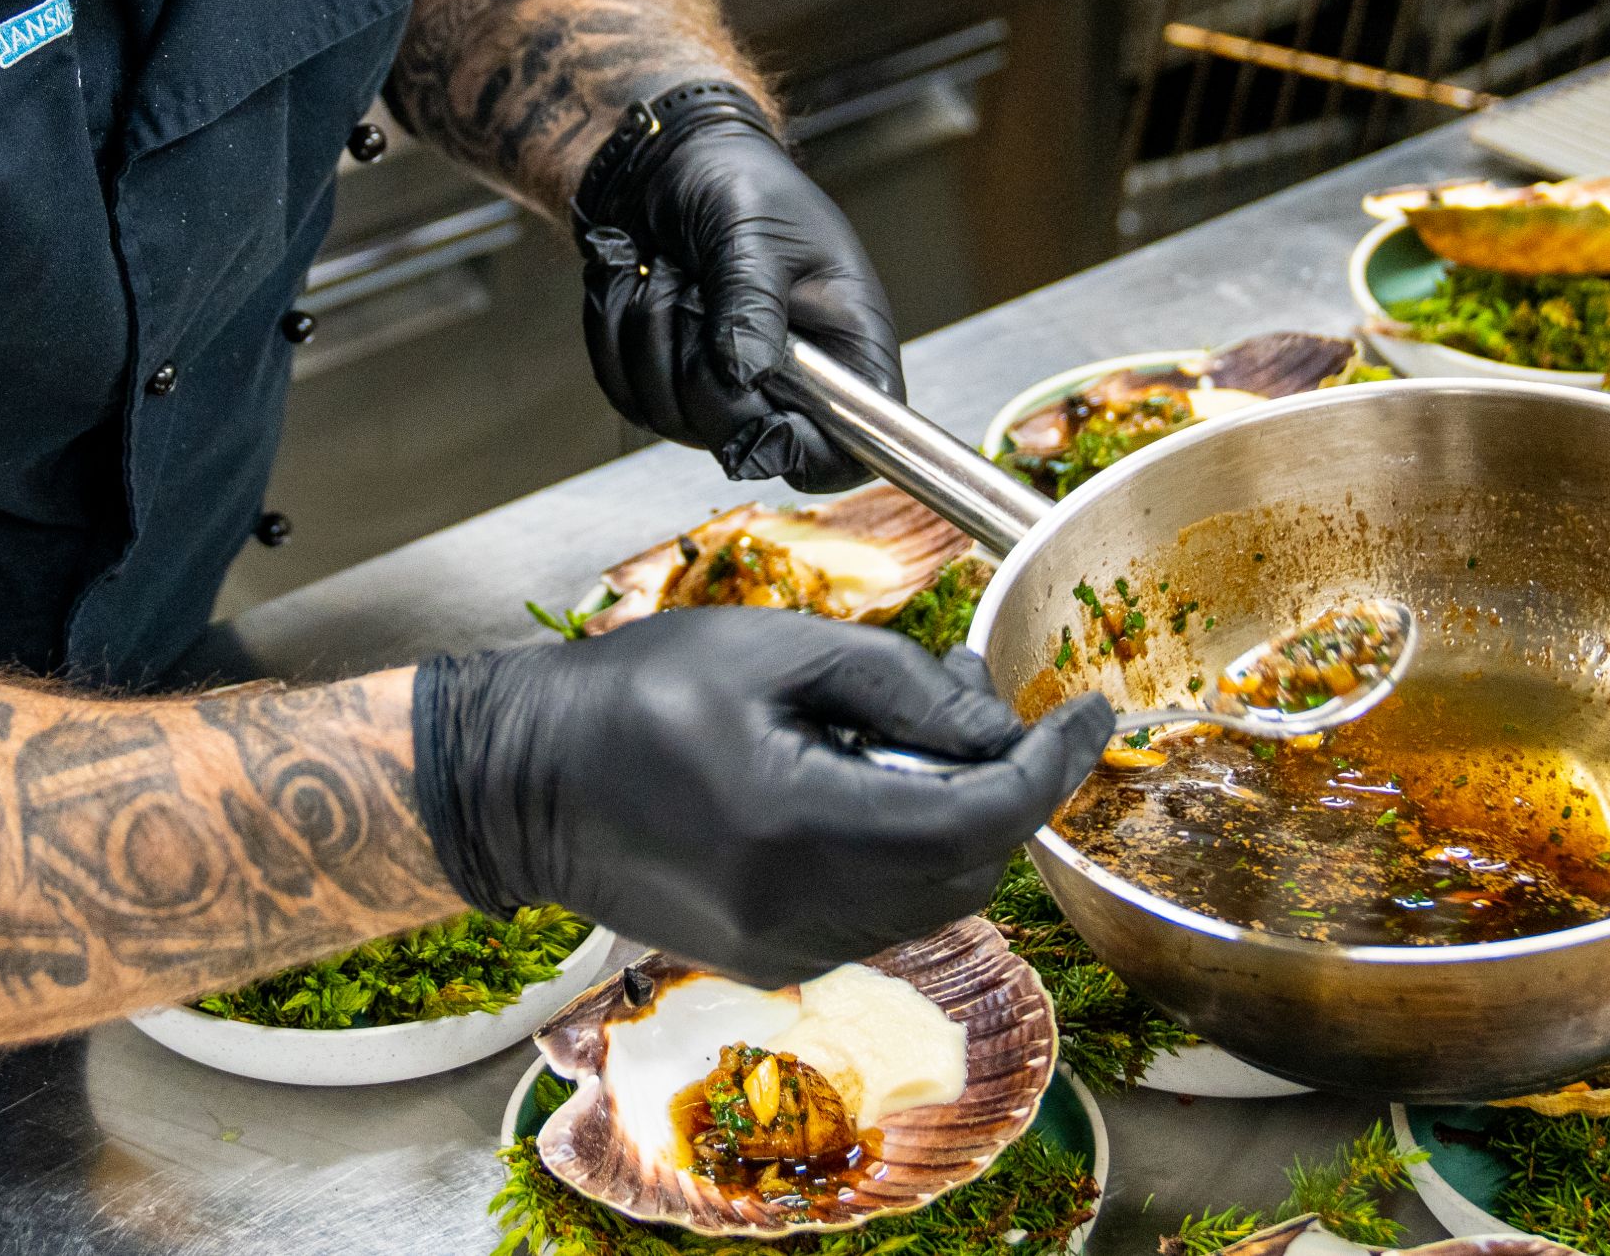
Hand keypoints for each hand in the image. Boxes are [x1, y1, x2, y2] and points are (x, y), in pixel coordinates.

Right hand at [410, 609, 1114, 985]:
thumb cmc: (629, 699)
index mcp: (797, 825)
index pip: (977, 817)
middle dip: (1001, 783)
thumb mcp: (771, 651)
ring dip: (956, 818)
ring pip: (936, 898)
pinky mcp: (772, 959)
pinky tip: (868, 784)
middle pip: (970, 867)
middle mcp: (798, 910)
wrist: (523, 786)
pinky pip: (885, 914)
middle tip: (976, 696)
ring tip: (911, 728)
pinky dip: (908, 853)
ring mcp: (785, 949)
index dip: (1048, 766)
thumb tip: (997, 725)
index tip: (1086, 715)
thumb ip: (898, 686)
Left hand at [573, 83, 896, 489]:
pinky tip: (637, 284)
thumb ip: (751, 302)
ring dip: (650, 335)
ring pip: (675, 420)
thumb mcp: (751, 228)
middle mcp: (795, 383)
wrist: (667, 164)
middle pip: (746, 445)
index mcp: (846, 347)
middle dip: (699, 369)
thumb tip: (743, 374)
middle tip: (692, 292)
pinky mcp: (670, 384)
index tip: (753, 408)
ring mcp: (729, 390)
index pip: (848, 445)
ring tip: (667, 271)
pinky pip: (629, 396)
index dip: (803, 449)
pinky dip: (617, 335)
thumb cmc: (736, 181)